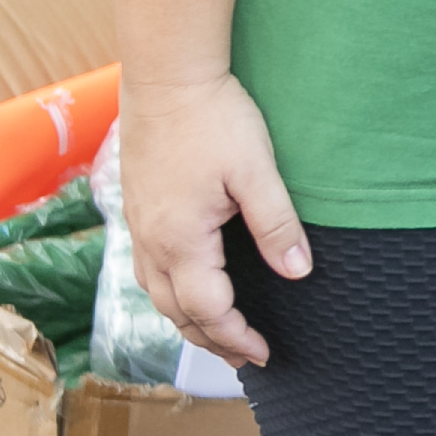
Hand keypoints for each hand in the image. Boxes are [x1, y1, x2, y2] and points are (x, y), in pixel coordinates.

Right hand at [121, 73, 310, 366]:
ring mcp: (138, 226)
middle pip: (177, 312)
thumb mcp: (256, 171)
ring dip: (188, 319)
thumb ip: (277, 225)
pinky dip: (171, 291)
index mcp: (180, 241)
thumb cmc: (214, 119)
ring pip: (157, 293)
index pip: (208, 309)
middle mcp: (150, 242)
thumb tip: (297, 272)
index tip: (264, 354)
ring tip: (218, 333)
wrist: (167, 78)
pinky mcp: (138, 208)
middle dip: (211, 340)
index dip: (237, 337)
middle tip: (244, 358)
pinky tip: (189, 286)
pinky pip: (149, 268)